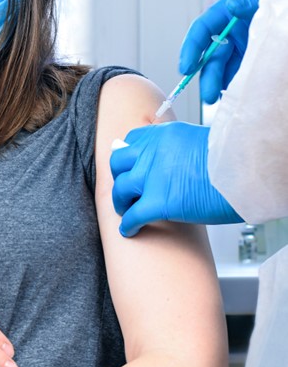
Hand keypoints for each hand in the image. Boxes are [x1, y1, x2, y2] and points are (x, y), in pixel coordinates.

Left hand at [110, 122, 242, 236]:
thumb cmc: (234, 160)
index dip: (128, 156)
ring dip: (121, 203)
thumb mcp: (199, 142)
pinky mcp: (158, 202)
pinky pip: (132, 216)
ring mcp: (152, 177)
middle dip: (118, 177)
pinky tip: (130, 231)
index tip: (130, 166)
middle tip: (125, 190)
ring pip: (121, 190)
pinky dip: (128, 226)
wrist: (247, 172)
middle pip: (118, 163)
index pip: (132, 140)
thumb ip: (176, 149)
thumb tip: (164, 161)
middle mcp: (153, 152)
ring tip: (126, 211)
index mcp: (164, 135)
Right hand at [179, 0, 261, 103]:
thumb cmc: (277, 7)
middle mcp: (228, 34)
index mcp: (225, 15)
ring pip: (220, 71)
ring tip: (215, 99)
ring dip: (215, 86)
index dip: (190, 49)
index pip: (201, 31)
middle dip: (207, 77)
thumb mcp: (259, 1)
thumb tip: (232, 6)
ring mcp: (236, 51)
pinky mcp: (245, 65)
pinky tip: (231, 97)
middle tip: (208, 94)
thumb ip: (247, 3)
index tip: (186, 68)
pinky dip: (230, 89)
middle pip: (210, 57)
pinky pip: (233, 78)